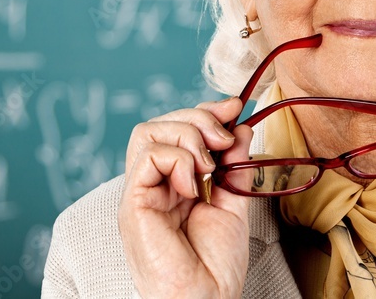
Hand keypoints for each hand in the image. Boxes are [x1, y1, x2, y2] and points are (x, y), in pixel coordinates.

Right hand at [118, 97, 253, 298]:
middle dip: (199, 119)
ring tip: (209, 166)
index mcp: (173, 182)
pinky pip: (149, 156)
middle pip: (160, 123)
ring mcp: (140, 192)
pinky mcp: (134, 203)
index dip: (205, 111)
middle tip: (225, 141)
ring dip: (188, 136)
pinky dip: (178, 159)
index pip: (177, 128)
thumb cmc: (215, 266)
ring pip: (148, 131)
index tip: (236, 109)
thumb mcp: (234, 203)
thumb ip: (235, 166)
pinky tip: (194, 185)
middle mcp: (153, 183)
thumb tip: (241, 128)